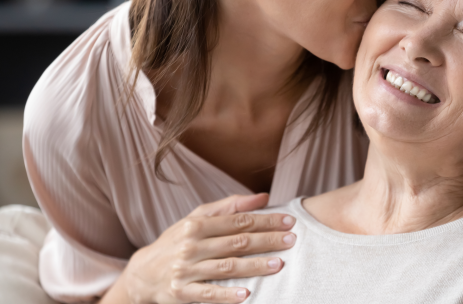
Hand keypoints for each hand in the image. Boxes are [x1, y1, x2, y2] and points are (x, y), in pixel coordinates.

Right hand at [113, 193, 295, 303]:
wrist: (142, 273)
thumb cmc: (176, 241)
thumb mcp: (197, 218)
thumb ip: (230, 206)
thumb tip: (263, 197)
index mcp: (197, 225)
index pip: (238, 221)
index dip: (265, 221)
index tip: (289, 222)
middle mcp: (191, 246)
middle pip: (237, 242)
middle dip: (266, 241)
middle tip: (291, 240)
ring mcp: (186, 270)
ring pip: (227, 267)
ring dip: (254, 266)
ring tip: (278, 264)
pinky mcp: (181, 293)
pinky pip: (208, 294)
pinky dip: (227, 295)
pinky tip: (247, 295)